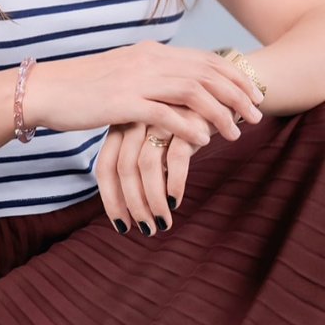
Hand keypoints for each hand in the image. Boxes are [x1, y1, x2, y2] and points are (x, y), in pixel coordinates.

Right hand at [24, 42, 262, 144]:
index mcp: (152, 53)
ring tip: (237, 133)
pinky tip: (204, 141)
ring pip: (193, 92)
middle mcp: (149, 61)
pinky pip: (165, 114)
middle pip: (207, 74)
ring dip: (220, 113)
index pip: (205, 61)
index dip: (234, 77)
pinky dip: (188, 126)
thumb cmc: (82, 88)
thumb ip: (151, 77)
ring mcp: (136, 80)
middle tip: (258, 115)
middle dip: (238, 95)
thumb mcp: (124, 75)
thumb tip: (177, 86)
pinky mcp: (122, 102)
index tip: (254, 95)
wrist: (45, 89)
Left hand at [95, 119, 204, 234]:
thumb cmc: (183, 124)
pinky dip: (174, 184)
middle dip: (133, 205)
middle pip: (124, 169)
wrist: (219, 94)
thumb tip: (133, 204)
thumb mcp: (156, 139)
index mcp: (122, 124)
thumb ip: (140, 163)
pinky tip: (176, 201)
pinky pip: (175, 158)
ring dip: (153, 201)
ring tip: (162, 223)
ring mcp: (160, 118)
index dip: (110, 199)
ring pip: (146, 166)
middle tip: (145, 230)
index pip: (105, 166)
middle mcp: (137, 120)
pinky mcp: (186, 121)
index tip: (121, 225)